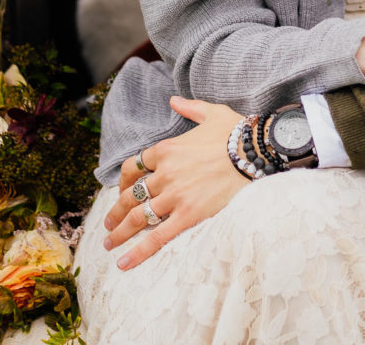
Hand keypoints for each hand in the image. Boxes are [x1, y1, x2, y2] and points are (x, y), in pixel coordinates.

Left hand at [102, 96, 249, 268]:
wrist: (256, 151)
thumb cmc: (236, 132)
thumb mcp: (211, 112)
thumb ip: (189, 108)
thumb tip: (174, 100)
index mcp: (166, 150)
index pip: (134, 167)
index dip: (123, 181)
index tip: (121, 191)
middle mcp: (165, 173)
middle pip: (130, 195)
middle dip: (116, 212)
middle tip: (108, 224)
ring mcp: (175, 195)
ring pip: (138, 217)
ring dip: (120, 232)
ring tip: (109, 243)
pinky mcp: (188, 215)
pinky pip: (158, 237)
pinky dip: (138, 252)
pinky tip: (124, 262)